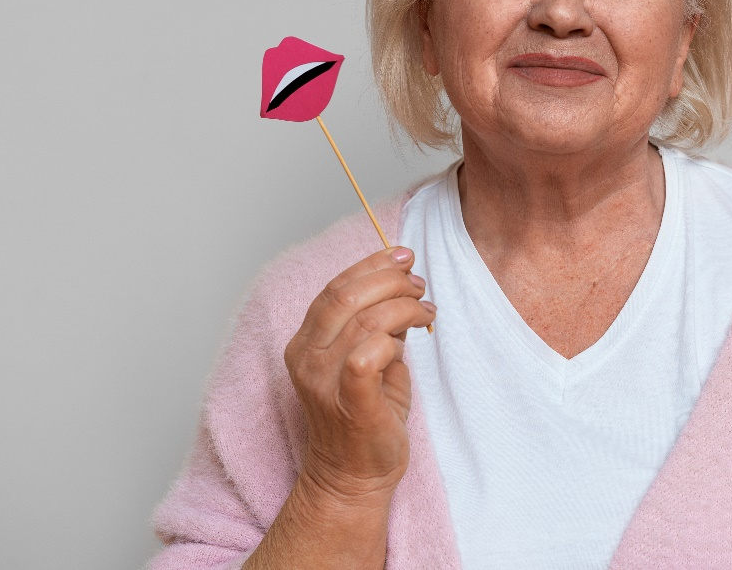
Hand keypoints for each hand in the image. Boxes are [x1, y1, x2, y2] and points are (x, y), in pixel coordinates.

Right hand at [284, 246, 435, 509]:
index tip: (402, 254)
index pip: (334, 287)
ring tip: (425, 309)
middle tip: (418, 282)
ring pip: (364, 320)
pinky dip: (394, 338)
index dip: (370, 265)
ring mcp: (323, 380)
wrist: (353, 476)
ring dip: (403, 305)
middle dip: (389, 278)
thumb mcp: (367, 358)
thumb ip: (376, 323)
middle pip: (345, 295)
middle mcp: (307, 357)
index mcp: (306, 343)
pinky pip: (368, 354)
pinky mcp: (349, 401)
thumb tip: (402, 283)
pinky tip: (413, 337)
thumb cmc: (363, 415)